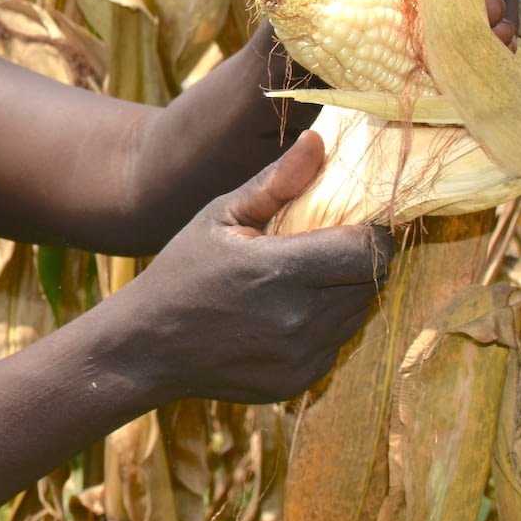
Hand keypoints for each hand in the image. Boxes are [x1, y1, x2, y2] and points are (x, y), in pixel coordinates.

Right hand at [132, 131, 391, 402]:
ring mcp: (302, 355)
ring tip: (304, 277)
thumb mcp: (219, 215)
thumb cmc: (182, 271)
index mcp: (278, 270)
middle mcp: (298, 318)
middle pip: (371, 280)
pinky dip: (326, 323)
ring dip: (345, 291)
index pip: (368, 249)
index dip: (371, 231)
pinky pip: (337, 342)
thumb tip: (319, 141)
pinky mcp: (301, 379)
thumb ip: (275, 182)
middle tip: (328, 244)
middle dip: (359, 258)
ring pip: (358, 312)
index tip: (355, 220)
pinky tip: (289, 312)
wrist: (149, 348)